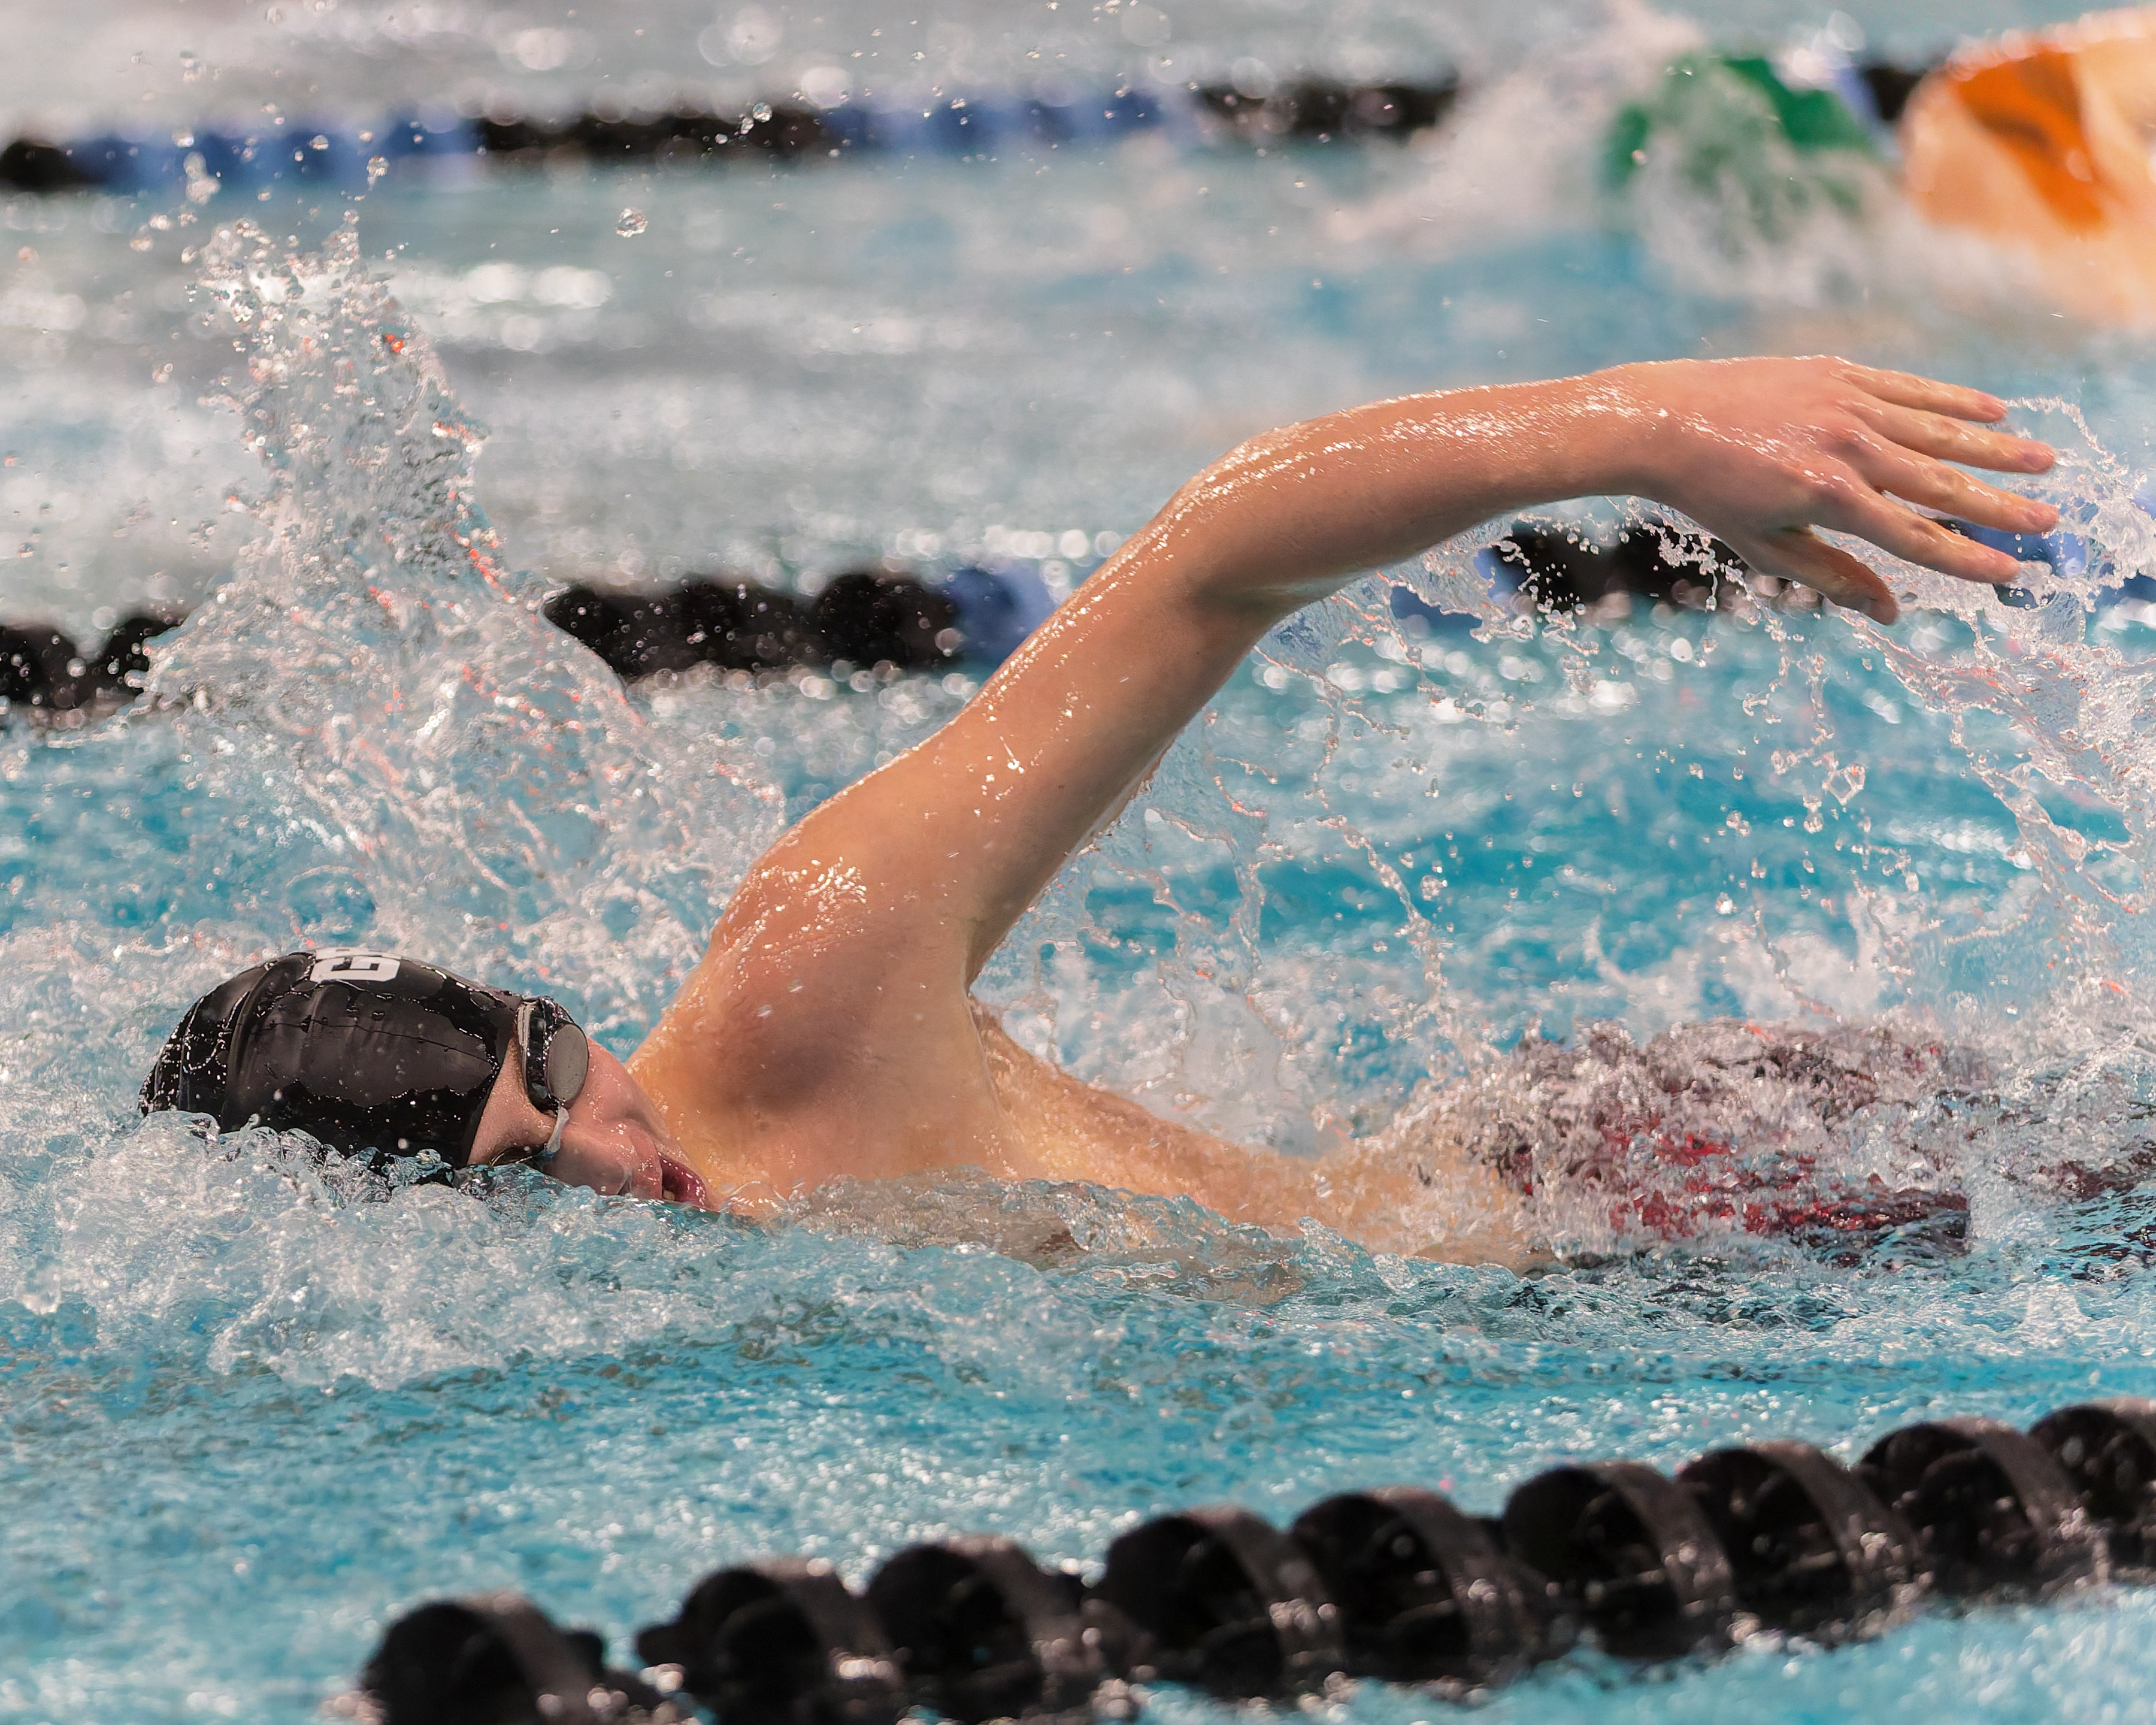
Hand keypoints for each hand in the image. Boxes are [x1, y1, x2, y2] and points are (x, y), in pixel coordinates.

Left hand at [1609, 356, 2057, 623]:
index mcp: (1830, 499)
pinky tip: (1994, 409)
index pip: (1915, 538)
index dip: (1966, 559)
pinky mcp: (1838, 373)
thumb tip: (1890, 613)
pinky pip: (1909, 388)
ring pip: (1938, 430)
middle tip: (2050, 520)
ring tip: (2042, 461)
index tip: (2009, 572)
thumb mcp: (1766, 548)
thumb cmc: (1712, 495)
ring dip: (1995, 446)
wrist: (1665, 421)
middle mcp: (1848, 449)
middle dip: (2000, 505)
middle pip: (1942, 482)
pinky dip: (1953, 399)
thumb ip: (1832, 577)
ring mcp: (1846, 405)